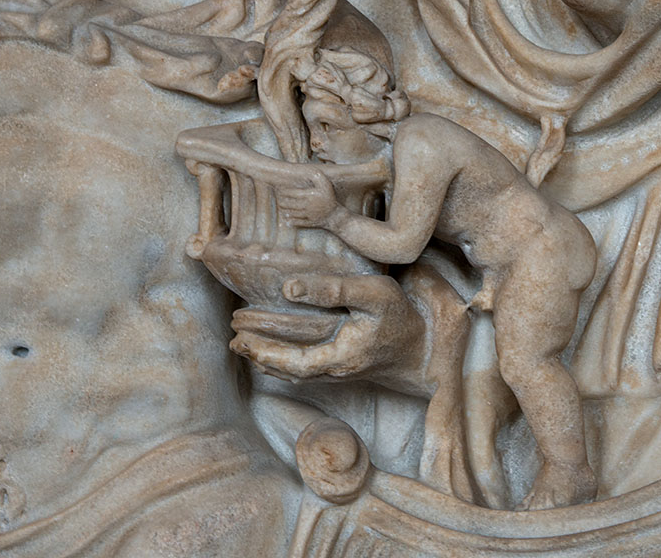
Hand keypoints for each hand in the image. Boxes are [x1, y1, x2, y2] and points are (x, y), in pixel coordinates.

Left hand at [230, 271, 428, 387]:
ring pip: (297, 372)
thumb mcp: (373, 295)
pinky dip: (287, 363)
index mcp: (341, 355)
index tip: (242, 340)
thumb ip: (333, 290)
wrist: (426, 346)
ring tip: (245, 347)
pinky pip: (308, 369)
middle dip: (260, 355)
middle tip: (234, 342)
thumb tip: (289, 288)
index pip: (294, 361)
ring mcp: (341, 370)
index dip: (266, 352)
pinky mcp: (345, 365)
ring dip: (270, 360)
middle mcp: (337, 369)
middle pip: (290, 369)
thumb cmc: (400, 317)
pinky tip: (277, 356)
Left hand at [276, 166, 340, 228]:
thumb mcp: (326, 184)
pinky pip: (297, 222)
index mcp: (310, 195)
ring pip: (292, 213)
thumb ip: (317, 176)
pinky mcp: (309, 223)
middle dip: (282, 202)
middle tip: (279, 200)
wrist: (336, 216)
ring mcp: (308, 215)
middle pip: (290, 204)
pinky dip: (290, 221)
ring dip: (285, 211)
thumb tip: (310, 169)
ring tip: (281, 208)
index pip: (293, 193)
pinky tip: (287, 218)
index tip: (280, 190)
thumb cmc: (330, 198)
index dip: (285, 192)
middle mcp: (307, 205)